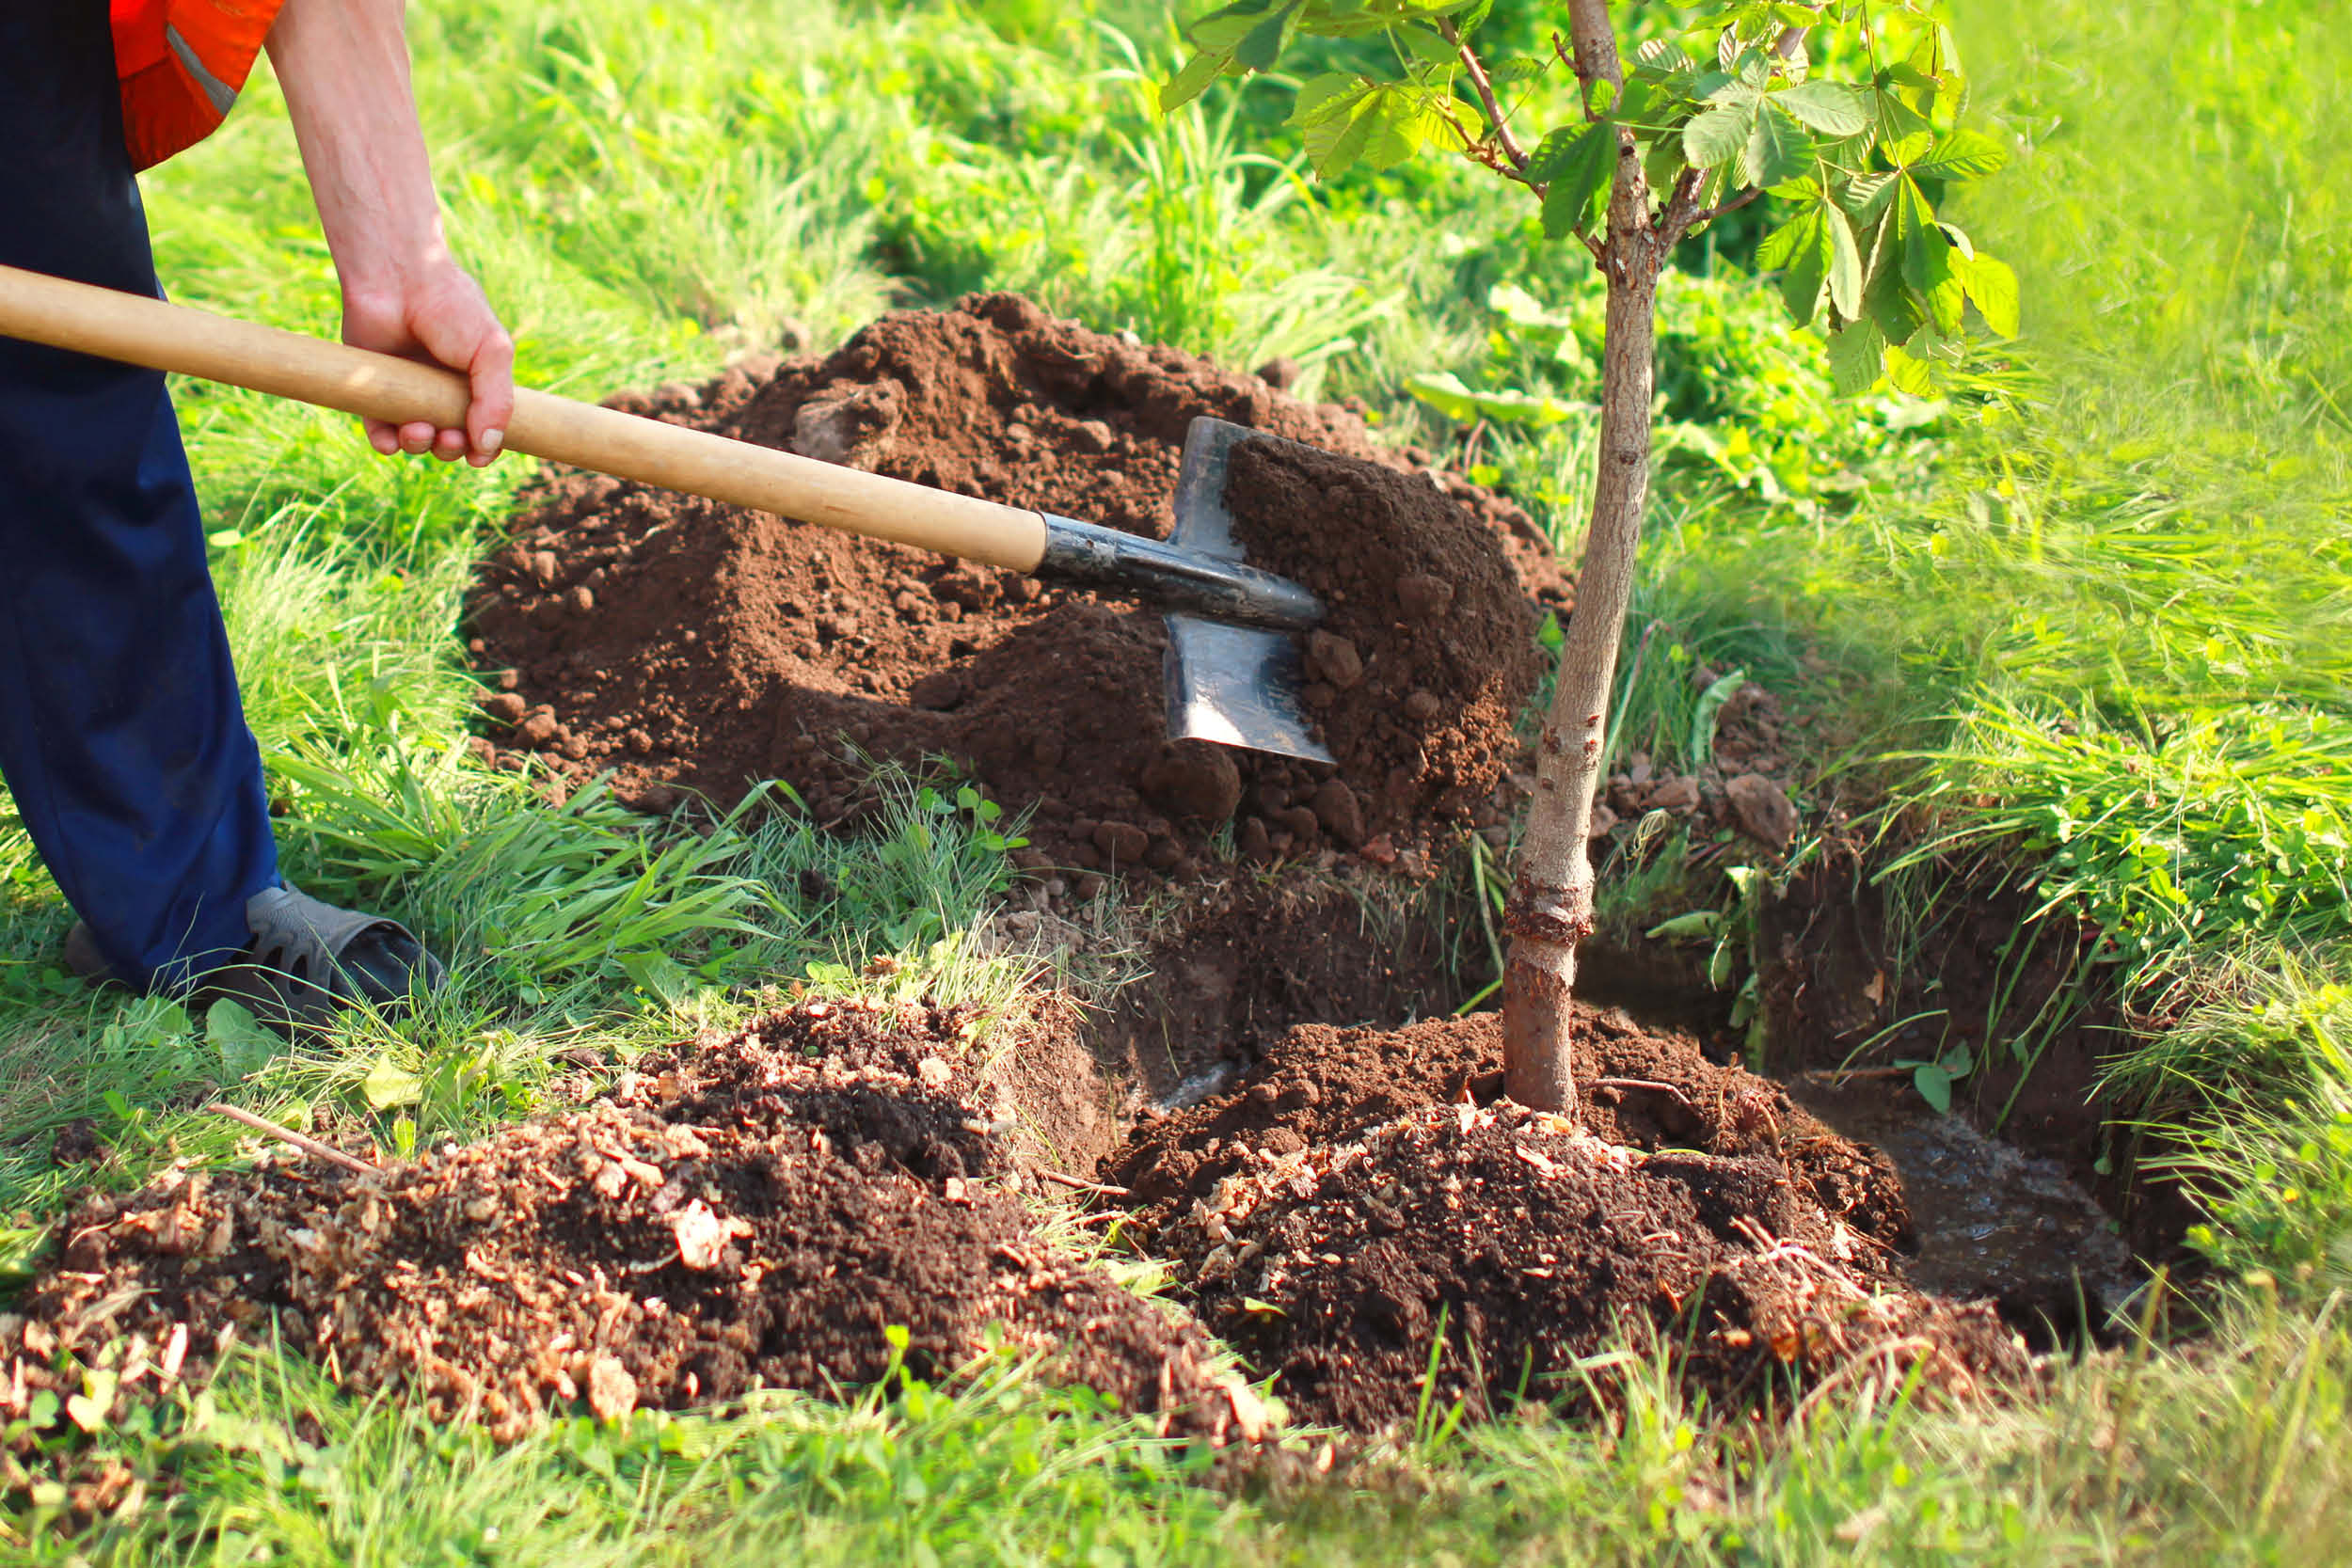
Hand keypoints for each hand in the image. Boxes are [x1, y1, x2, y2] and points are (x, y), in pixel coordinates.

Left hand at [340, 260, 513, 465]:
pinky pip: (379, 432)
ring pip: (416, 441)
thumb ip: (497, 402)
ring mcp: (406, 391)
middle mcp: (440, 391)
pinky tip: (393, 437)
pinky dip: (386, 442)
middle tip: (448, 438)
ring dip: (420, 446)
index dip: (484, 448)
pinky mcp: (372, 390)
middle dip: (451, 449)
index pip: (485, 429)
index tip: (480, 454)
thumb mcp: (492, 353)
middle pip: (450, 442)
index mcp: (474, 383)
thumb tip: (486, 449)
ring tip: (419, 430)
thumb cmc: (452, 309)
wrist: (398, 279)